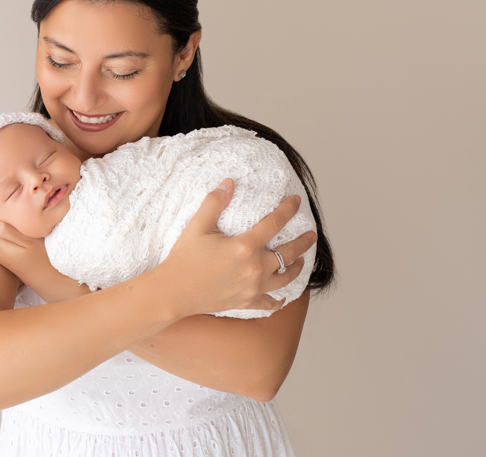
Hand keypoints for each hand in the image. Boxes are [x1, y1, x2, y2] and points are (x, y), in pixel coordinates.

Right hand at [158, 178, 316, 317]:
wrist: (173, 292)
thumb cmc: (184, 258)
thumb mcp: (198, 226)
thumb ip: (215, 202)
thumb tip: (229, 182)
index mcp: (245, 246)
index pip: (275, 223)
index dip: (288, 209)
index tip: (297, 201)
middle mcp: (255, 268)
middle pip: (289, 253)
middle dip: (304, 242)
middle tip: (312, 235)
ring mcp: (252, 288)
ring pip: (285, 278)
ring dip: (297, 267)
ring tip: (301, 260)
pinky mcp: (246, 302)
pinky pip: (270, 303)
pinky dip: (279, 300)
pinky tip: (283, 297)